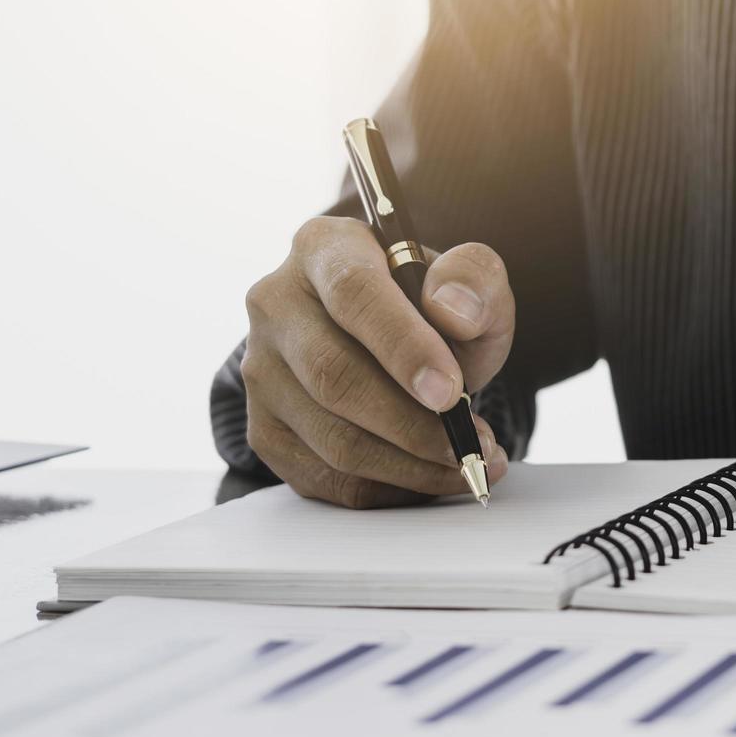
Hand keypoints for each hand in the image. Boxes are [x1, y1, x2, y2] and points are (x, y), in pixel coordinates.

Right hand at [241, 218, 514, 507]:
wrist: (394, 341)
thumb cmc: (432, 307)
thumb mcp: (468, 281)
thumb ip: (474, 279)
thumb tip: (454, 310)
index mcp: (324, 247)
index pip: (353, 293)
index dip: (402, 346)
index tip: (451, 391)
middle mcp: (276, 304)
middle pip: (334, 376)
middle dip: (413, 424)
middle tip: (473, 445)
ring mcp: (261, 370)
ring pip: (331, 438)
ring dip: (409, 465)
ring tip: (469, 463)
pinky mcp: (266, 428)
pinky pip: (324, 476)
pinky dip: (387, 489)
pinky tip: (432, 478)